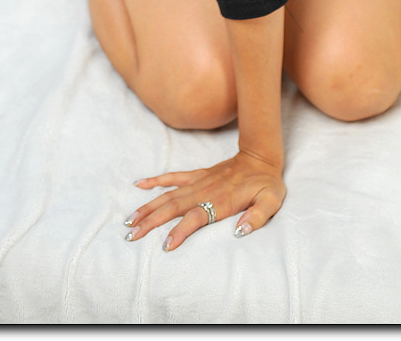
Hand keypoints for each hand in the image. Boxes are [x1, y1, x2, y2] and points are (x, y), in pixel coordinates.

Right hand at [123, 149, 286, 250]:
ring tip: (129, 220)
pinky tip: (139, 185)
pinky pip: (173, 177)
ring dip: (148, 207)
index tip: (165, 245)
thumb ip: (257, 217)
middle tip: (131, 235)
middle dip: (151, 222)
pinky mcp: (197, 175)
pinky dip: (156, 180)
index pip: (196, 217)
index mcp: (221, 200)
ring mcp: (199, 181)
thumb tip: (240, 232)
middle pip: (173, 207)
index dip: (181, 231)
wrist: (261, 156)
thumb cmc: (266, 183)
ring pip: (168, 195)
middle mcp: (205, 191)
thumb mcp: (271, 201)